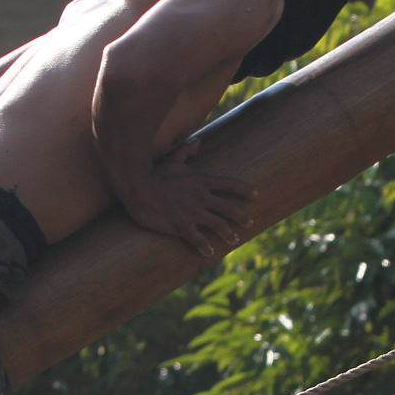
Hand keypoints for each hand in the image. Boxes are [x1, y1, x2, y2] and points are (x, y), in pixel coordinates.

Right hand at [123, 141, 256, 257]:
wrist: (139, 191)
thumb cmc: (154, 176)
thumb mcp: (172, 162)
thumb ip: (185, 152)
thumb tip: (196, 141)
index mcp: (200, 182)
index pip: (228, 184)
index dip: (243, 190)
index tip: (255, 194)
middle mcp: (201, 197)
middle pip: (228, 208)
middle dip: (241, 216)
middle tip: (249, 222)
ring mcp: (192, 213)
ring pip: (218, 225)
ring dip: (228, 233)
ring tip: (234, 239)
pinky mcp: (182, 226)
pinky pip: (198, 239)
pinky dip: (205, 246)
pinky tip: (209, 252)